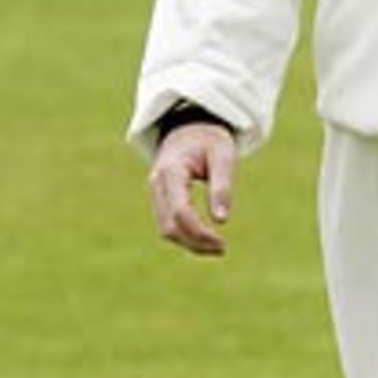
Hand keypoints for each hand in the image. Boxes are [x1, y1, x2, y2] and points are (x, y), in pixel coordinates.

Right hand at [148, 122, 236, 255]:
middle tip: (222, 248)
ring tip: (217, 247)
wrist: (189, 128)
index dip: (199, 232)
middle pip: (169, 226)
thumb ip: (223, 185)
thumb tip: (221, 220)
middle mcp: (157, 183)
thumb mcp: (223, 155)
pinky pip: (167, 225)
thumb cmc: (209, 140)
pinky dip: (185, 236)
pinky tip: (205, 239)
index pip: (180, 212)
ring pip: (165, 230)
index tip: (222, 242)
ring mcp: (154, 192)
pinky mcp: (159, 199)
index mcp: (172, 170)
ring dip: (190, 243)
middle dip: (195, 243)